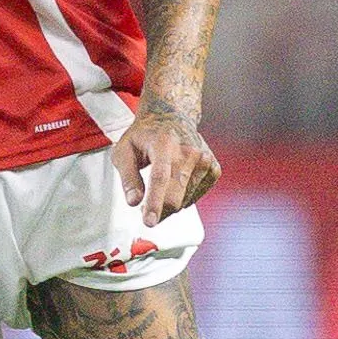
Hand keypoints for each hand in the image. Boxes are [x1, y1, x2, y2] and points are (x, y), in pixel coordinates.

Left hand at [112, 103, 217, 226]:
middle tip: (144, 210)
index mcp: (164, 143)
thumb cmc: (146, 135)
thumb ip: (128, 177)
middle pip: (175, 195)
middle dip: (158, 210)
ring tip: (158, 187)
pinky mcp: (213, 169)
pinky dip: (182, 198)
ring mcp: (204, 160)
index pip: (160, 177)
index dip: (154, 202)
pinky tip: (175, 183)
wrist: (172, 117)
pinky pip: (194, 197)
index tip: (149, 221)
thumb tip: (134, 202)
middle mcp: (189, 151)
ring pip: (184, 201)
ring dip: (168, 204)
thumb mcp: (124, 150)